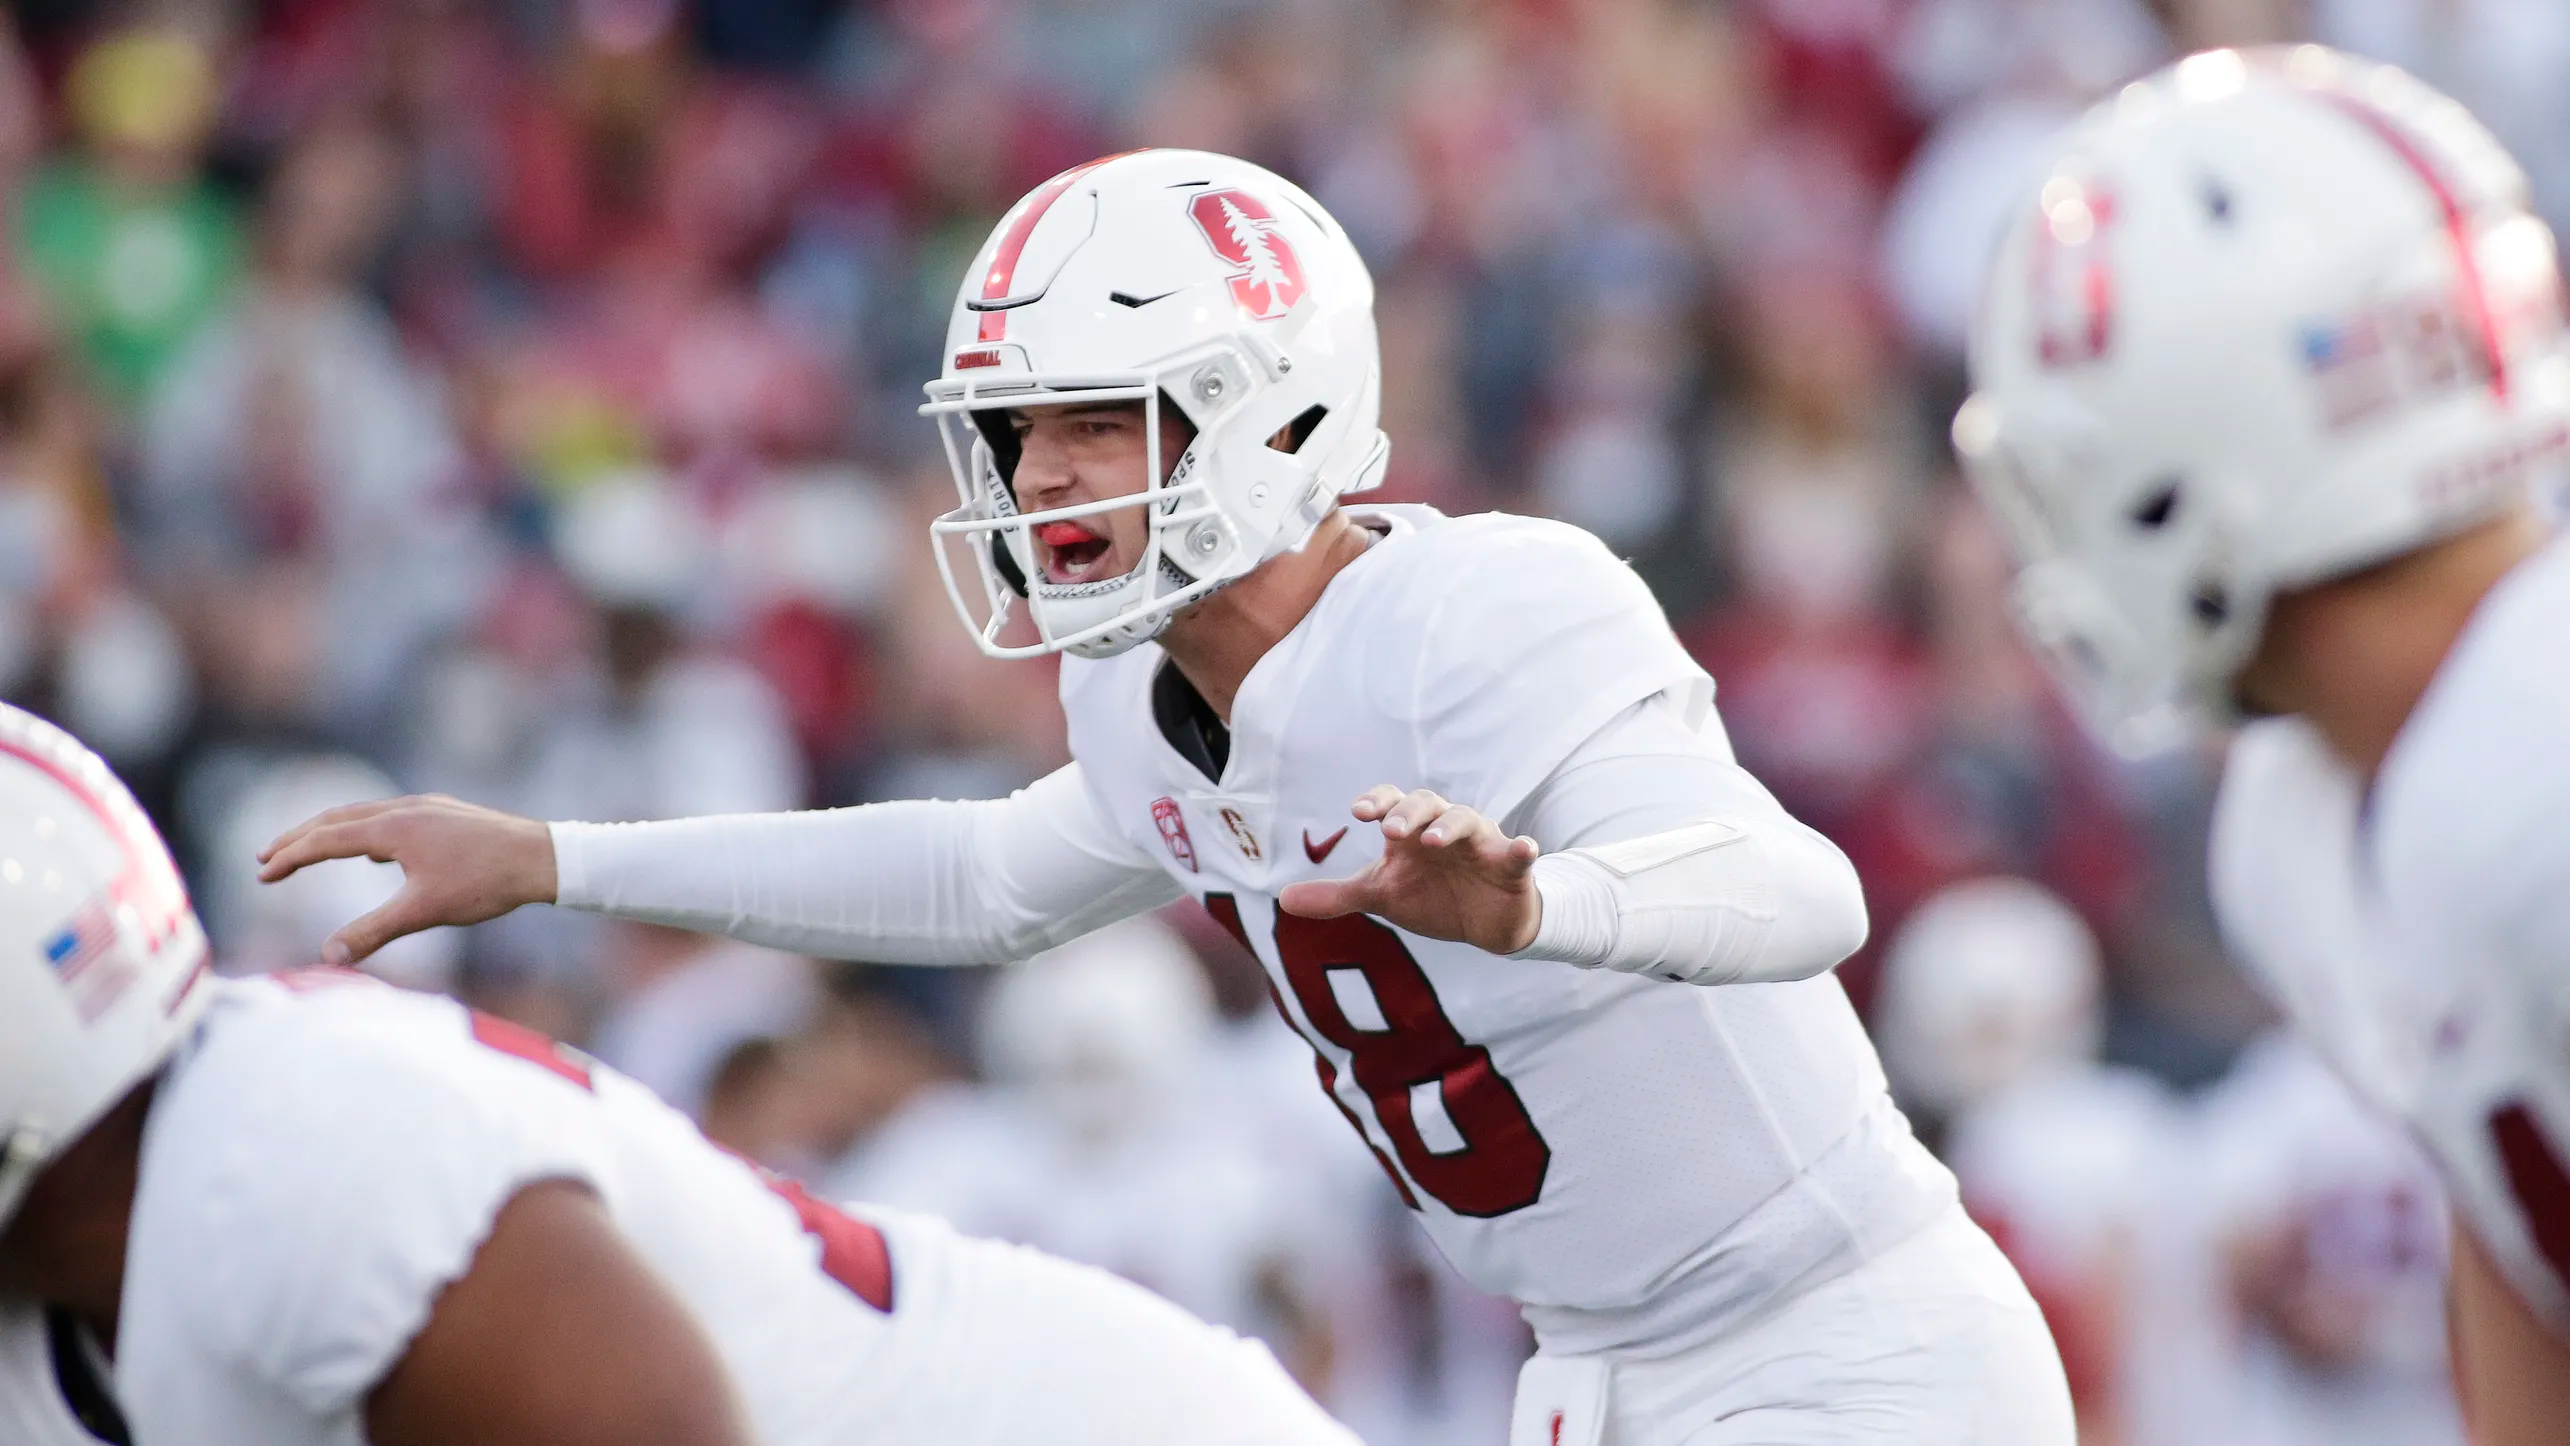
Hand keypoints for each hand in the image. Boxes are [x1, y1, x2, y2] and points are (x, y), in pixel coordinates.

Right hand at [256, 796, 558, 965]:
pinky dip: (365, 831)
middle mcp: (405, 808)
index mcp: (393, 828)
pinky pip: (392, 817)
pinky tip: (373, 852)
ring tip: (307, 850)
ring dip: (331, 831)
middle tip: (266, 857)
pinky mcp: (446, 814)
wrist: (543, 857)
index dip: (290, 857)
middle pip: (338, 819)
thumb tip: (328, 956)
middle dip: (299, 838)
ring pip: (365, 814)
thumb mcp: (425, 911)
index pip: (326, 839)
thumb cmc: (486, 883)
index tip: (261, 874)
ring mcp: (428, 807)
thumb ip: (373, 931)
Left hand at [1276, 786, 1541, 954]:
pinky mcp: (1511, 865)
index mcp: (1412, 831)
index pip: (1392, 803)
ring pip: (1467, 821)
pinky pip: (1517, 852)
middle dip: (1408, 813)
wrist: (1485, 924)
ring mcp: (1480, 844)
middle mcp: (1445, 828)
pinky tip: (1523, 848)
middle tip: (1390, 831)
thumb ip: (1337, 896)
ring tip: (1433, 841)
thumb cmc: (1431, 897)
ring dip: (1450, 827)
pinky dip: (1520, 849)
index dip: (1378, 802)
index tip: (1358, 812)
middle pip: (1427, 804)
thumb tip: (1282, 900)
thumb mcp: (1382, 896)